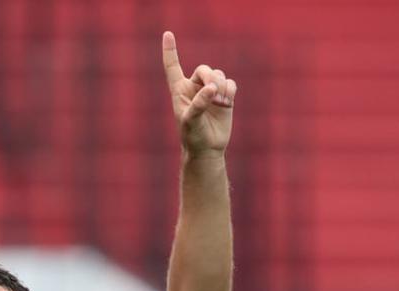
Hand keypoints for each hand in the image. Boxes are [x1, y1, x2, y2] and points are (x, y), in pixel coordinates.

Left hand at [162, 31, 235, 155]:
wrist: (208, 148)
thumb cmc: (192, 136)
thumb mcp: (190, 122)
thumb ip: (198, 104)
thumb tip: (212, 88)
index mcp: (179, 90)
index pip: (173, 66)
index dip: (170, 51)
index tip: (167, 34)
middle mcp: (194, 87)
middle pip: (205, 69)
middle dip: (211, 79)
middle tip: (214, 94)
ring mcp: (210, 90)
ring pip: (219, 75)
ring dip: (222, 87)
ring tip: (220, 104)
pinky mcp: (225, 95)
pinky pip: (230, 83)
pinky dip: (230, 91)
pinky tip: (226, 103)